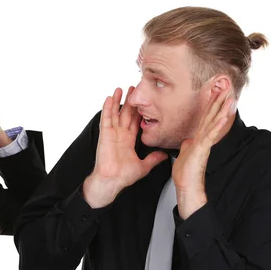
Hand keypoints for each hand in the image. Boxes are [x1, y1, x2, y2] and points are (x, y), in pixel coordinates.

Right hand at [83, 87, 167, 207]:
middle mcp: (120, 135)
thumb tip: (165, 155)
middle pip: (126, 114)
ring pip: (115, 113)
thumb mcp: (143, 166)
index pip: (135, 122)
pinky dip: (107, 108)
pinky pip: (106, 119)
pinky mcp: (105, 134)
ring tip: (120, 88)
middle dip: (130, 101)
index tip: (144, 101)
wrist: (112, 181)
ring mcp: (112, 134)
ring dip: (118, 101)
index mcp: (128, 140)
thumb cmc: (123, 176)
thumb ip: (153, 158)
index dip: (139, 111)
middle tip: (133, 88)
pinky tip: (109, 98)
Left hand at [172, 88, 234, 218]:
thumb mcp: (183, 155)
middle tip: (227, 89)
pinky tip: (223, 117)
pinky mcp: (203, 150)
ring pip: (214, 123)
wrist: (186, 186)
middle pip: (212, 117)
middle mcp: (203, 139)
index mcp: (198, 139)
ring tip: (230, 98)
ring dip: (222, 110)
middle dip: (219, 103)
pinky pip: (211, 136)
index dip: (210, 106)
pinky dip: (217, 126)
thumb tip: (187, 141)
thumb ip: (187, 146)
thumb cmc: (185, 174)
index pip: (205, 118)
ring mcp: (204, 144)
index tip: (214, 93)